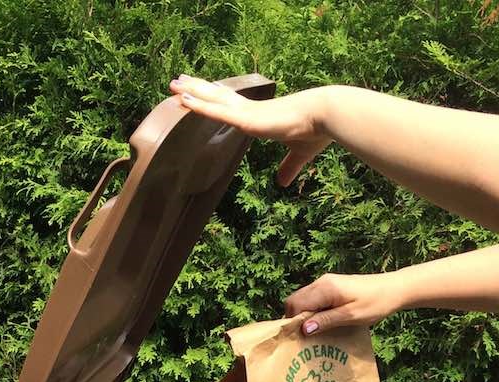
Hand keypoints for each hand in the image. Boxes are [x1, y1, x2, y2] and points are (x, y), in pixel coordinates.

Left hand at [169, 74, 330, 186]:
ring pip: (212, 99)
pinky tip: (183, 101)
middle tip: (179, 81)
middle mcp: (250, 110)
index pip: (232, 104)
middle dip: (198, 89)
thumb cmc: (316, 131)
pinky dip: (199, 106)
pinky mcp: (247, 118)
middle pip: (217, 95)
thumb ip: (289, 167)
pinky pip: (217, 111)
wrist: (326, 116)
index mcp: (261, 116)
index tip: (203, 92)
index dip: (216, 98)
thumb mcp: (299, 154)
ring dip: (191, 92)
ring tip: (172, 85)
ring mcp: (247, 112)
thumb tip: (283, 183)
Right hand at [284, 273, 405, 334]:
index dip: (293, 321)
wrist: (395, 289)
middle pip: (295, 300)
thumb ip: (326, 320)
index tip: (299, 338)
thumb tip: (304, 329)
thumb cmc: (376, 303)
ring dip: (304, 315)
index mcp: (325, 288)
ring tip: (314, 332)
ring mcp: (325, 282)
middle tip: (304, 338)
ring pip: (303, 299)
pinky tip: (322, 322)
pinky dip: (312, 310)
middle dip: (295, 318)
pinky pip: (312, 298)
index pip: (296, 304)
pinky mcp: (331, 286)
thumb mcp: (351, 316)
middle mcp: (321, 282)